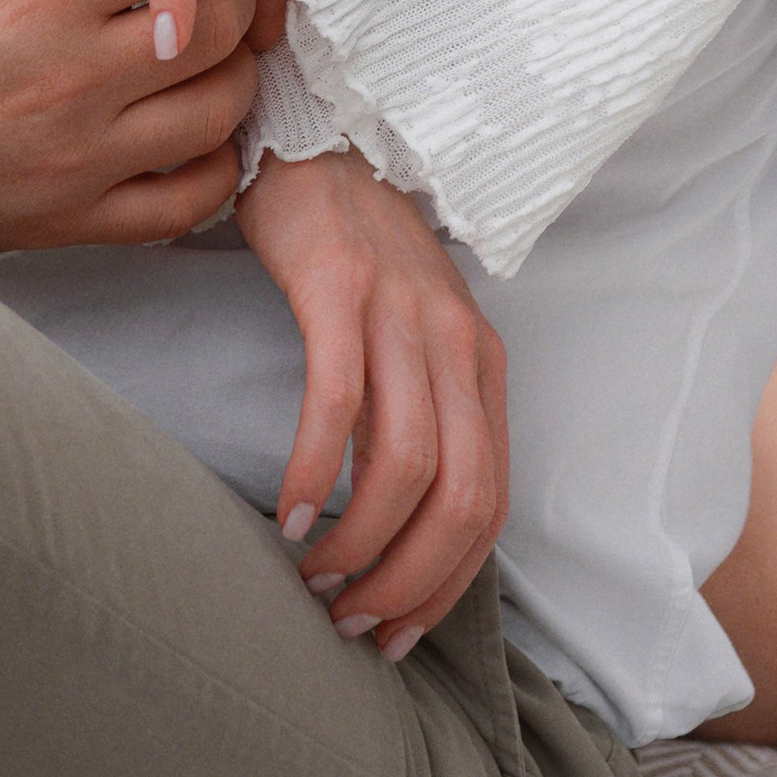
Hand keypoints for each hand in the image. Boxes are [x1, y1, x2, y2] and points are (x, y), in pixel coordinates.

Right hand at [236, 150, 509, 662]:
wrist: (320, 144)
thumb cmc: (360, 257)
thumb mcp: (416, 339)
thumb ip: (423, 416)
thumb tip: (400, 530)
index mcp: (482, 367)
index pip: (490, 503)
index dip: (447, 582)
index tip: (394, 632)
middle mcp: (456, 345)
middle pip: (460, 497)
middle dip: (408, 580)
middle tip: (349, 619)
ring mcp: (401, 314)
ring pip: (406, 463)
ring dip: (361, 541)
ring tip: (314, 578)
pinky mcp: (339, 289)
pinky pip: (338, 401)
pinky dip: (314, 472)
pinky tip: (286, 514)